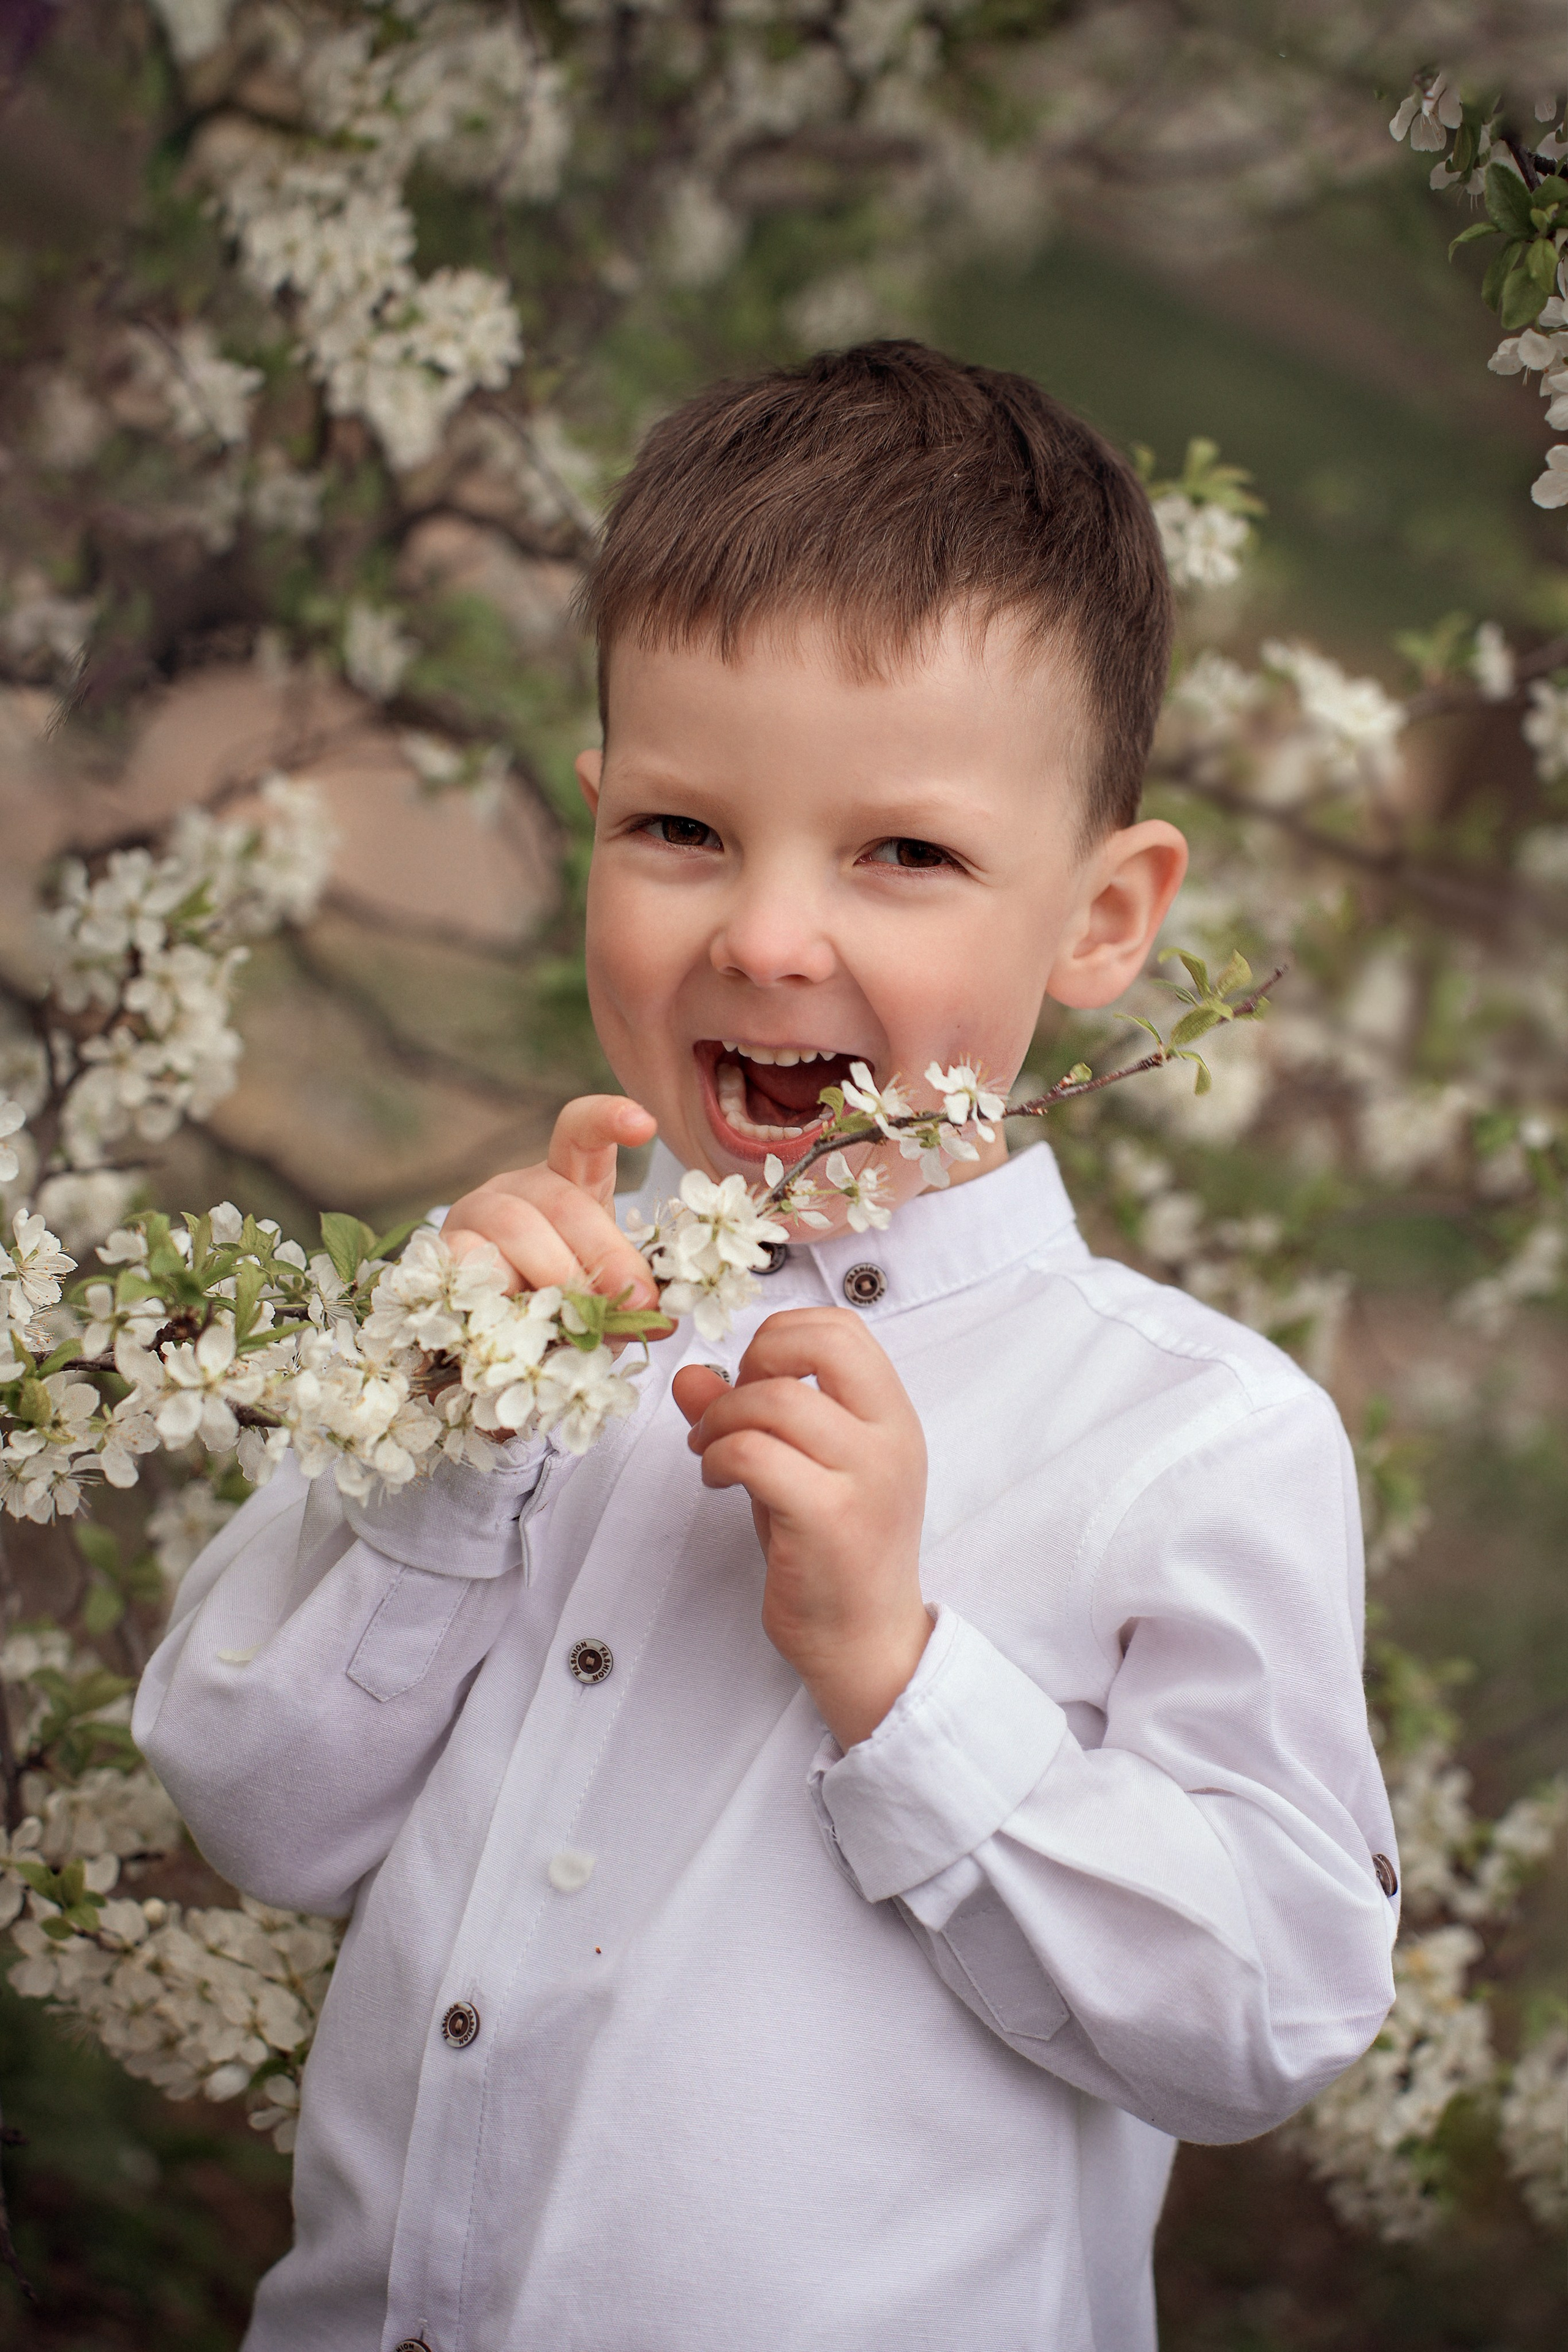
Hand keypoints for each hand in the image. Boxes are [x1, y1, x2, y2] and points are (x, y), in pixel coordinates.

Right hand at [443, 1096, 669, 1332]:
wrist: (494, 1329)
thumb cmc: (560, 1300)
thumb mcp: (601, 1292)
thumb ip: (627, 1297)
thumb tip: (661, 1320)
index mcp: (568, 1182)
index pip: (581, 1133)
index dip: (608, 1119)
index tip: (645, 1125)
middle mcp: (519, 1187)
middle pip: (561, 1200)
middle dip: (604, 1252)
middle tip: (634, 1298)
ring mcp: (476, 1212)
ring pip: (513, 1225)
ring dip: (552, 1273)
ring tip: (573, 1316)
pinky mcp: (443, 1247)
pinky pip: (466, 1259)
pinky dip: (497, 1291)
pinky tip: (514, 1315)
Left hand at [673, 1310, 930, 1747]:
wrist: (866, 1644)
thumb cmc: (831, 1555)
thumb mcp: (796, 1470)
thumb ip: (749, 1417)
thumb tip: (688, 1376)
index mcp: (893, 1417)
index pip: (844, 1327)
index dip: (782, 1335)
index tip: (753, 1377)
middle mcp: (890, 1438)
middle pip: (819, 1344)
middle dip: (755, 1358)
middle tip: (731, 1405)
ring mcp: (866, 1477)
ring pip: (775, 1400)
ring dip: (722, 1419)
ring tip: (711, 1452)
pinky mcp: (830, 1518)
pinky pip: (755, 1454)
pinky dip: (720, 1456)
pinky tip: (717, 1479)